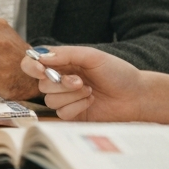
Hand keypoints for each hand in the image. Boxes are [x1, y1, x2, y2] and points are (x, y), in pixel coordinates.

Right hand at [19, 45, 145, 120]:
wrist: (136, 96)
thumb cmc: (117, 72)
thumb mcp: (92, 56)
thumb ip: (65, 54)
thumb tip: (41, 57)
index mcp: (61, 63)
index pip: (32, 63)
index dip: (32, 66)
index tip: (42, 70)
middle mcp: (60, 80)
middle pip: (40, 84)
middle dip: (60, 83)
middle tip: (80, 81)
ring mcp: (65, 98)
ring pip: (50, 100)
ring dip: (72, 95)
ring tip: (90, 90)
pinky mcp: (72, 114)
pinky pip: (62, 113)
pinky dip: (77, 107)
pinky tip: (91, 101)